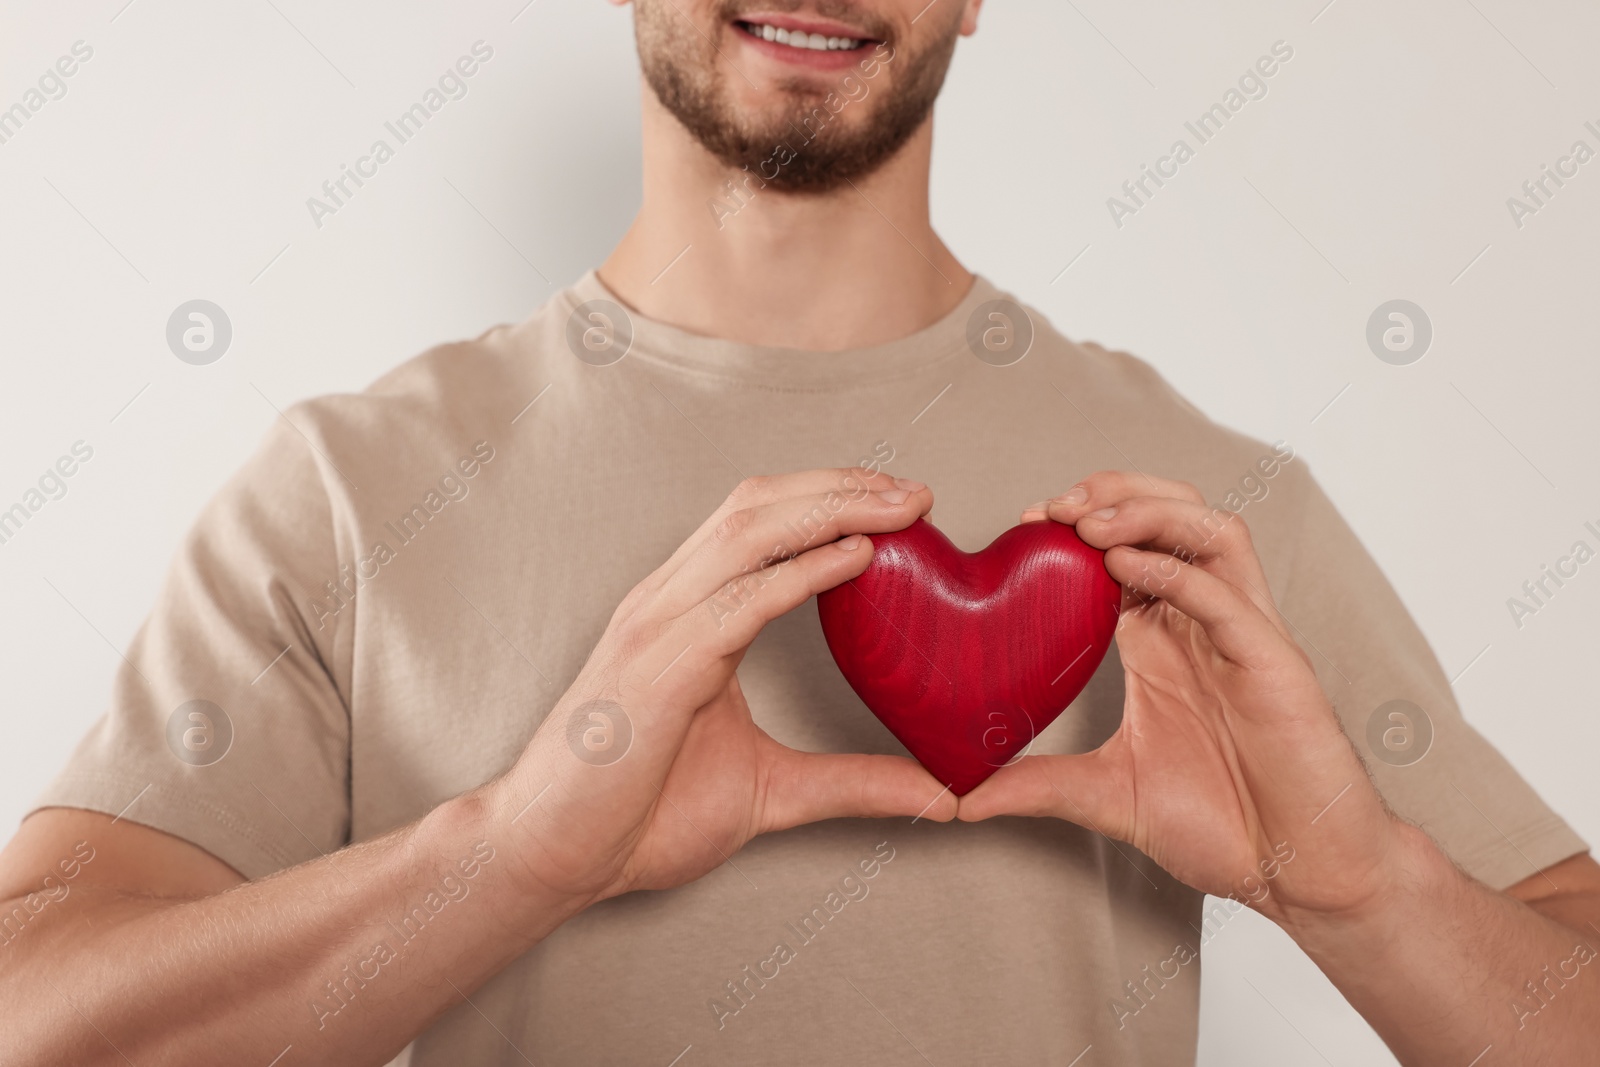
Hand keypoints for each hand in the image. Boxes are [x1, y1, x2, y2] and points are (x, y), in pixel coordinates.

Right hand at [490, 468, 955, 906]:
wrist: (549, 855)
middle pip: (758, 505)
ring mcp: (657, 627)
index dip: (828, 498)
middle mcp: (666, 603)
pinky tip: (857, 558)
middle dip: (843, 486)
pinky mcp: (659, 667)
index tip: (901, 503)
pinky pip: (741, 600)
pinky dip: (804, 571)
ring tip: (902, 508)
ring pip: (750, 532)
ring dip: (832, 508)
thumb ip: (853, 783)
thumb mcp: (771, 791)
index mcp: (683, 614)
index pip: (758, 522)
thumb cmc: (638, 816)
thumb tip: (941, 796)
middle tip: (919, 492)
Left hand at [958, 472, 1399, 922]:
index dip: (1076, 525)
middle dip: (1112, 494)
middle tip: (1051, 508)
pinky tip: (1127, 564)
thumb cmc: (1224, 826)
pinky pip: (1229, 595)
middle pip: (1172, 515)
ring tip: (1086, 520)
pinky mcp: (1274, 663)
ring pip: (1210, 531)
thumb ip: (1037, 786)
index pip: (1126, 548)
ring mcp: (1244, 636)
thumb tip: (961, 798)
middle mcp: (1204, 623)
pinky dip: (1176, 569)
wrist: (1300, 873)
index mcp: (1164, 640)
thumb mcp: (1107, 795)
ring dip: (1147, 510)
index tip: (1022, 526)